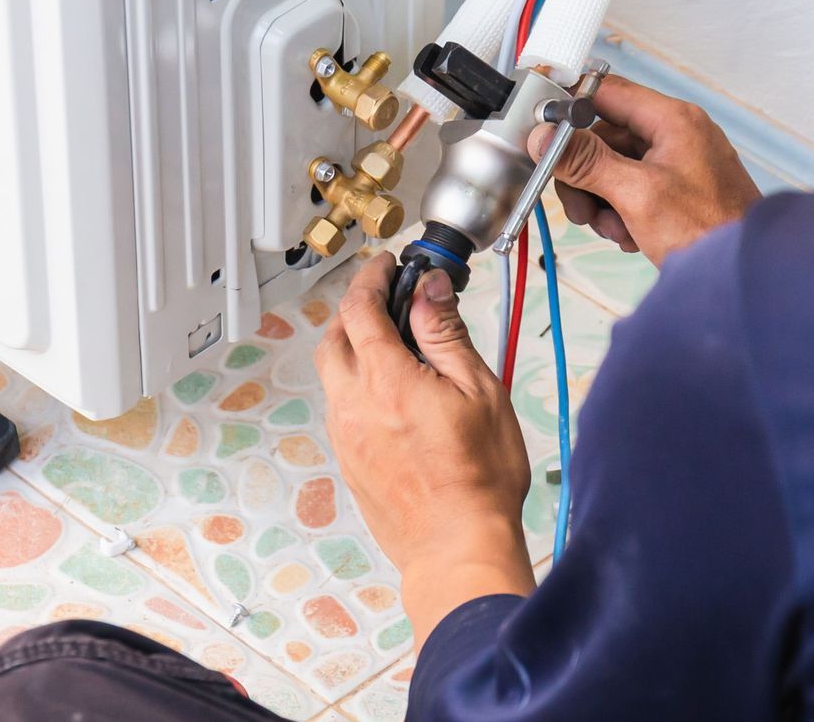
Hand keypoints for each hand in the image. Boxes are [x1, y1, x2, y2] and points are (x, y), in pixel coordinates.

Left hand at [316, 255, 532, 639]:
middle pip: (334, 336)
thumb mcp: (479, 391)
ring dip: (354, 348)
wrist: (457, 548)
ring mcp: (345, 434)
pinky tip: (391, 394)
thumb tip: (428, 289)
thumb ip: (446, 334)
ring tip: (394, 347)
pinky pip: (340, 406)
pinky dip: (357, 384)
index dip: (372, 278)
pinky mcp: (347, 459)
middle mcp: (353, 403)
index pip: (360, 307)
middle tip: (387, 301)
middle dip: (356, 309)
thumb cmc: (479, 479)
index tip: (387, 266)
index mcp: (385, 379)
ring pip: (333, 373)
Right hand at [529, 74, 759, 262]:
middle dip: (585, 175)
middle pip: (603, 137)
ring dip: (601, 200)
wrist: (744, 275)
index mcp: (672, 120)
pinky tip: (629, 234)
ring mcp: (676, 162)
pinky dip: (619, 211)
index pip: (605, 92)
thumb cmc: (708, 232)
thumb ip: (585, 161)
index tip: (545, 134)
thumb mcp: (635, 193)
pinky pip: (628, 187)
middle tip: (581, 207)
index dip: (570, 110)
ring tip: (613, 228)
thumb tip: (545, 137)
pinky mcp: (675, 188)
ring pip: (611, 166)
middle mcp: (675, 134)